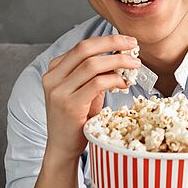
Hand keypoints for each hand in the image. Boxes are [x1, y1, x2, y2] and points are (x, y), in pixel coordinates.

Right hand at [41, 34, 141, 161]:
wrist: (62, 147)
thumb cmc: (76, 120)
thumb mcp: (84, 91)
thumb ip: (96, 74)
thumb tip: (121, 56)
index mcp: (54, 70)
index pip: (82, 46)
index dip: (106, 40)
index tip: (126, 41)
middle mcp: (52, 77)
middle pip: (85, 49)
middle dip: (113, 42)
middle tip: (134, 44)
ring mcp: (58, 91)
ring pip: (92, 65)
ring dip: (118, 61)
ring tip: (134, 65)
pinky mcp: (69, 104)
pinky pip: (97, 83)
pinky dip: (114, 80)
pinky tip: (123, 84)